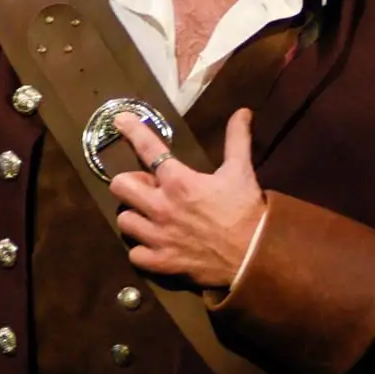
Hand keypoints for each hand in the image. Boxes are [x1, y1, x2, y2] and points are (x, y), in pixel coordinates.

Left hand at [109, 108, 265, 289]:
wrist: (255, 255)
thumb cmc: (246, 211)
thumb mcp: (241, 171)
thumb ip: (237, 139)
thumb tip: (243, 112)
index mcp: (179, 181)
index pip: (148, 149)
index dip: (131, 130)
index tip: (121, 121)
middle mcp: (161, 207)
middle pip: (119, 186)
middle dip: (130, 183)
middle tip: (149, 187)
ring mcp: (158, 236)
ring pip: (123, 220)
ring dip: (135, 216)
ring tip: (150, 216)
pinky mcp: (161, 262)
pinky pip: (135, 254)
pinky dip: (142, 249)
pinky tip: (155, 244)